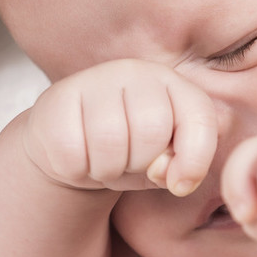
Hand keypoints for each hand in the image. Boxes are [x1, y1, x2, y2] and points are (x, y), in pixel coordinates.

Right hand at [24, 58, 217, 194]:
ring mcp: (93, 79)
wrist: (69, 144)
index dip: (195, 160)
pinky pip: (73, 154)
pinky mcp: (57, 98)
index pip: (199, 117)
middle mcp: (134, 71)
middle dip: (140, 164)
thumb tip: (172, 176)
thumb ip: (182, 166)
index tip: (179, 185)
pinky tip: (76, 157)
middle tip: (126, 163)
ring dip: (106, 170)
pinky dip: (76, 170)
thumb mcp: (163, 162)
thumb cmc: (127, 153)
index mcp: (171, 83)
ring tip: (101, 161)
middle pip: (152, 131)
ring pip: (110, 143)